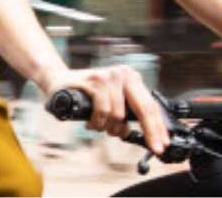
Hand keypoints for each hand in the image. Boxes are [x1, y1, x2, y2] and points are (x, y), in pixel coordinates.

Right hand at [43, 66, 170, 155]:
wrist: (58, 81)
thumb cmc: (85, 93)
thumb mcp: (111, 100)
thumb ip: (125, 113)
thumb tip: (137, 133)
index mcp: (131, 78)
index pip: (150, 105)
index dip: (158, 127)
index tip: (163, 143)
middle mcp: (122, 74)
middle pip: (143, 108)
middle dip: (151, 132)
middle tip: (155, 148)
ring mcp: (108, 77)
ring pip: (119, 115)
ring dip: (109, 128)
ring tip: (100, 127)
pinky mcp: (93, 82)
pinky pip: (103, 111)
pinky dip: (97, 122)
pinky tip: (91, 123)